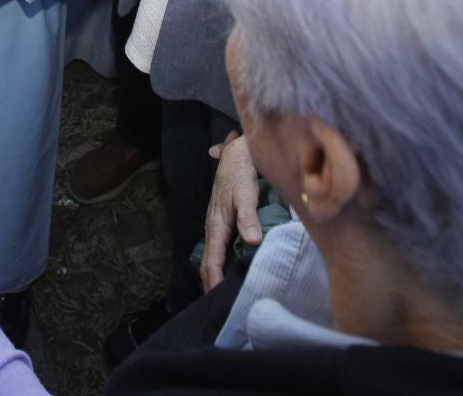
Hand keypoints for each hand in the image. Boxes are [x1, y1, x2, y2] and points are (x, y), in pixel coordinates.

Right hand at [202, 132, 262, 291]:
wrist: (235, 155)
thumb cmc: (240, 175)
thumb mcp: (246, 195)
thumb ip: (248, 218)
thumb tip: (253, 242)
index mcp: (216, 225)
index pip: (212, 260)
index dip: (215, 281)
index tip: (221, 299)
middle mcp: (213, 228)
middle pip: (209, 263)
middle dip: (212, 284)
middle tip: (222, 307)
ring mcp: (216, 226)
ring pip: (213, 257)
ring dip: (216, 276)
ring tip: (225, 296)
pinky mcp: (222, 224)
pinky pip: (218, 251)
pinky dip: (220, 266)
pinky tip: (230, 273)